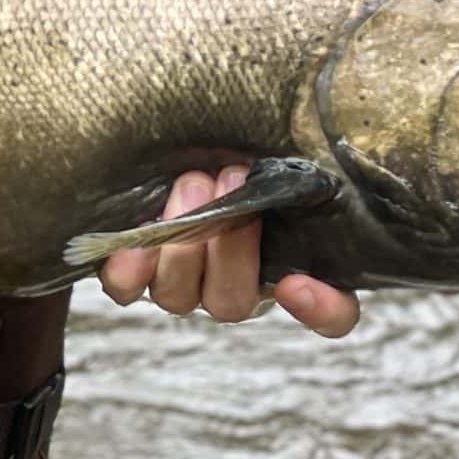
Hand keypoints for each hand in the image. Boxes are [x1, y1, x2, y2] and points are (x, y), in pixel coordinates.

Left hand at [98, 163, 360, 337]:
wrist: (182, 143)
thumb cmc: (241, 146)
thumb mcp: (281, 151)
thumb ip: (302, 169)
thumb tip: (301, 160)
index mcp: (291, 264)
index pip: (332, 315)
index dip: (319, 311)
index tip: (295, 284)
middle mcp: (235, 287)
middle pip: (233, 302)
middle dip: (230, 243)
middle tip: (232, 179)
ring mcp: (182, 286)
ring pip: (178, 297)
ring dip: (183, 243)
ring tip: (192, 185)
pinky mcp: (135, 276)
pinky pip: (126, 289)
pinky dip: (129, 269)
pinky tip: (133, 242)